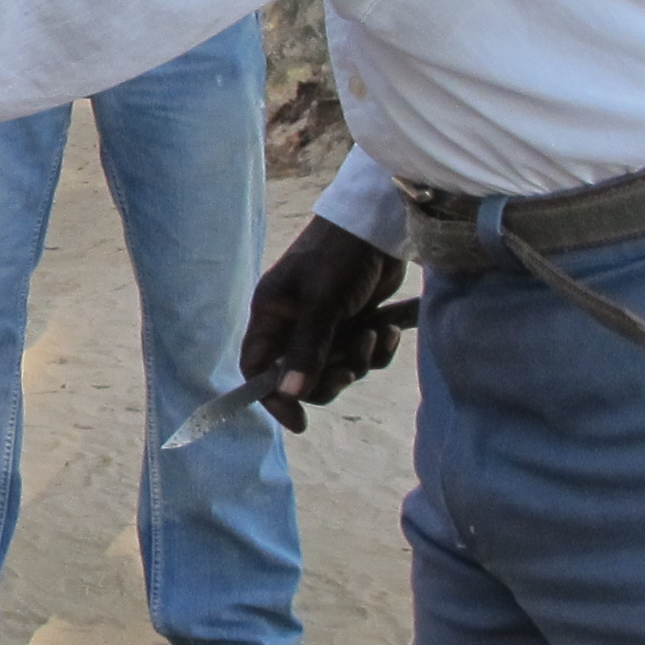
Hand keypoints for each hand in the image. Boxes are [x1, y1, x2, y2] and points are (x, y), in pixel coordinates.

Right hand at [238, 217, 414, 434]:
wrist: (379, 225)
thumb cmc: (339, 257)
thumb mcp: (322, 304)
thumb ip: (306, 350)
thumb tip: (290, 394)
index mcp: (272, 314)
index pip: (256, 367)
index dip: (272, 396)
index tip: (299, 419)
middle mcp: (293, 324)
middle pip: (300, 378)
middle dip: (329, 379)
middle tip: (350, 368)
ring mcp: (324, 326)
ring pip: (335, 369)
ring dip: (359, 361)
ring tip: (374, 335)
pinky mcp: (353, 324)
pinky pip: (361, 356)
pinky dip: (377, 349)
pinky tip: (388, 330)